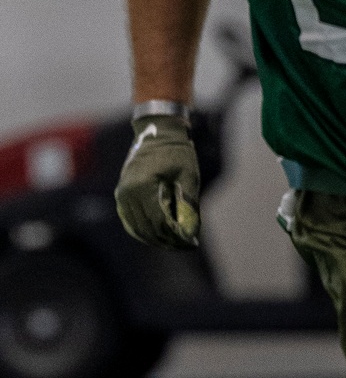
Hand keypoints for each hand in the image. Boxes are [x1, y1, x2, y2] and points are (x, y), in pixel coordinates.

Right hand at [115, 115, 200, 248]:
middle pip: (147, 229)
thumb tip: (190, 233)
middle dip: (168, 241)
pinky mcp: (122, 195)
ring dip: (156, 239)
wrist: (157, 131)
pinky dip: (144, 232)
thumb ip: (189, 204)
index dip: (176, 236)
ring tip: (177, 244)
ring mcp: (122, 194)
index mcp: (142, 186)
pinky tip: (160, 238)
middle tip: (187, 246)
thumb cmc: (177, 151)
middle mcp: (127, 193)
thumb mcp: (189, 176)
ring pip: (137, 229)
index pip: (159, 222)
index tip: (192, 243)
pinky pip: (130, 221)